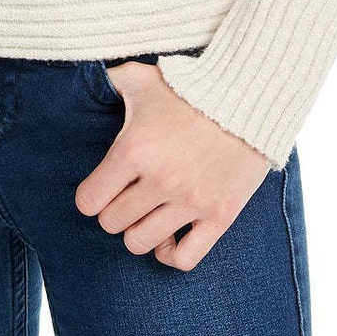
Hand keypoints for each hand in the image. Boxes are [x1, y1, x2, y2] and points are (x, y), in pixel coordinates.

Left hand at [75, 61, 270, 270]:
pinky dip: (171, 253)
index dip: (91, 196)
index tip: (103, 187)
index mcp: (133, 150)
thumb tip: (87, 76)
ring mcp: (191, 201)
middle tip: (127, 196)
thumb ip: (109, 80)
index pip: (88, 201)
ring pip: (139, 243)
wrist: (249, 96)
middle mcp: (159, 180)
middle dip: (114, 210)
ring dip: (139, 230)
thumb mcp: (142, 77)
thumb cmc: (190, 87)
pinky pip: (184, 259)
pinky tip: (170, 235)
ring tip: (148, 212)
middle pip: (111, 224)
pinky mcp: (220, 215)